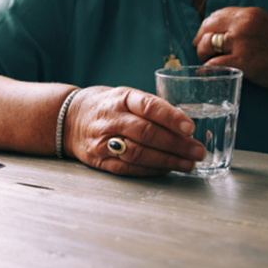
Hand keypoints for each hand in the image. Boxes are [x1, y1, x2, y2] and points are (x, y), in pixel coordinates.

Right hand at [63, 86, 206, 175]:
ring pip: (137, 153)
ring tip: (188, 164)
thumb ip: (151, 109)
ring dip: (166, 160)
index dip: (171, 117)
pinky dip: (150, 170)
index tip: (191, 128)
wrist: (68, 119)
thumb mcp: (125, 96)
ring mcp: (102, 141)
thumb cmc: (107, 107)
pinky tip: (166, 169)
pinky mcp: (98, 160)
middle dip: (176, 144)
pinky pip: (127, 168)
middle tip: (198, 151)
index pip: (148, 106)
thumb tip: (188, 127)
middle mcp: (110, 119)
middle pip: (146, 133)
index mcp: (120, 98)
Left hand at [193, 7, 267, 99]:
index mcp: (250, 15)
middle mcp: (245, 25)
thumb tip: (215, 32)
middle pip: (208, 27)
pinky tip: (206, 73)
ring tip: (208, 62)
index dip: (205, 27)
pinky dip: (205, 69)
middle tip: (202, 52)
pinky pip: (212, 64)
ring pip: (207, 45)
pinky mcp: (241, 61)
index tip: (203, 37)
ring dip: (203, 55)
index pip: (217, 15)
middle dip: (200, 40)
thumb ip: (242, 26)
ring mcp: (242, 42)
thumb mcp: (262, 27)